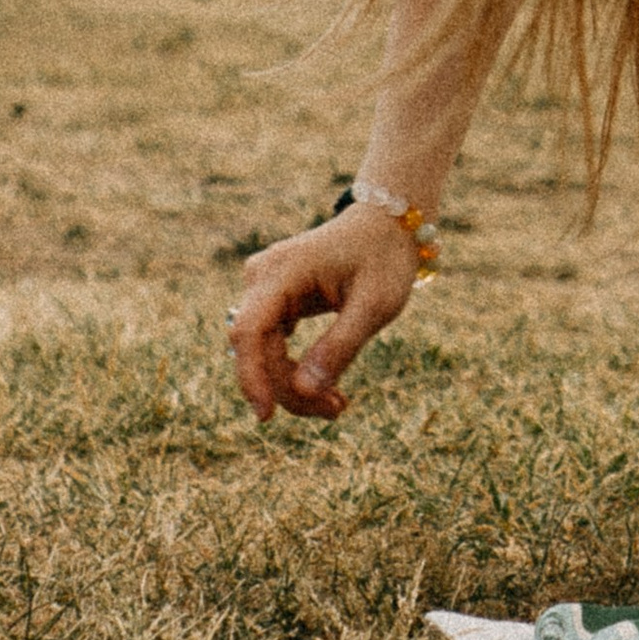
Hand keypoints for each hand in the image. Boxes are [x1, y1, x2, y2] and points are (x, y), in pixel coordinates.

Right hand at [227, 203, 421, 423]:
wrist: (388, 224)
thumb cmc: (385, 258)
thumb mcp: (375, 305)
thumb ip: (340, 346)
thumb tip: (303, 390)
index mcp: (283, 270)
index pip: (250, 330)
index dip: (251, 376)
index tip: (267, 415)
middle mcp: (263, 276)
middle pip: (258, 349)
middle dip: (290, 389)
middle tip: (336, 409)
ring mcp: (265, 287)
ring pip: (263, 352)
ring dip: (293, 385)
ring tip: (336, 404)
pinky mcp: (275, 300)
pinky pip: (272, 344)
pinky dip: (294, 370)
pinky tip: (324, 387)